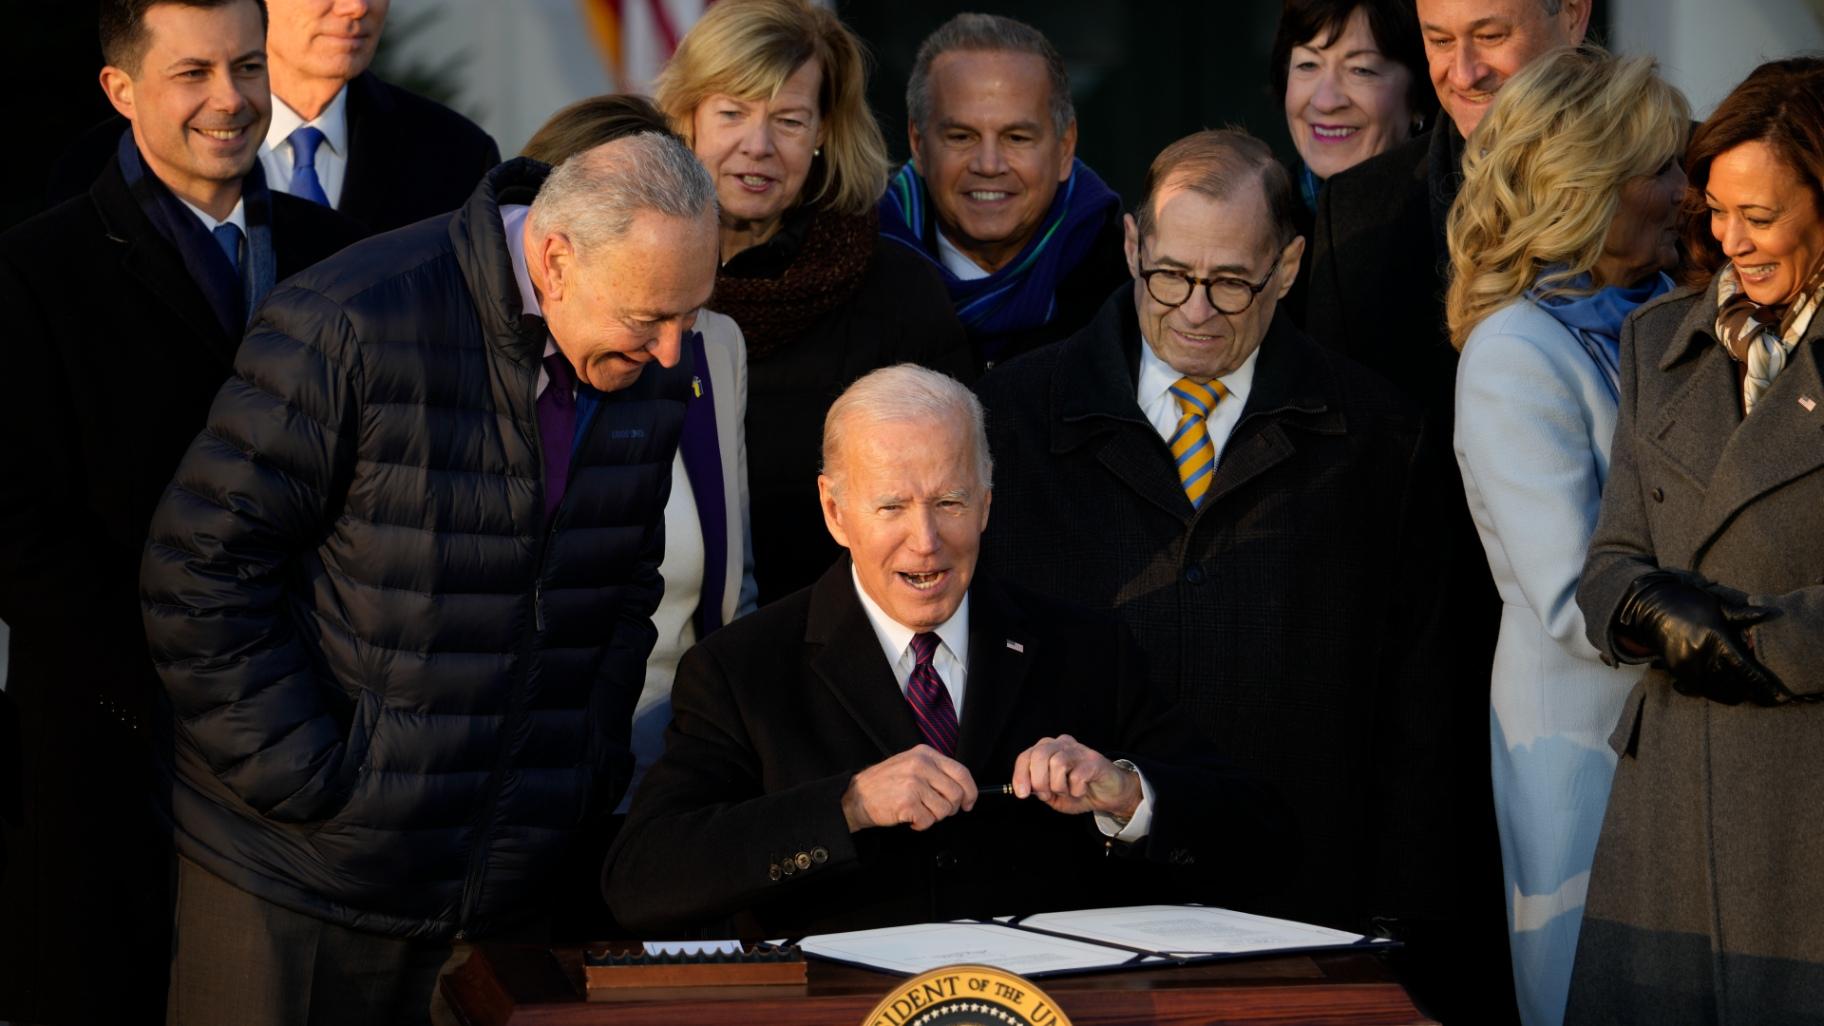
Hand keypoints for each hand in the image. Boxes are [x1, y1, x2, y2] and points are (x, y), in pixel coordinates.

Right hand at [841, 745, 977, 832]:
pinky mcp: (907, 802)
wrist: (857, 796)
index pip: (961, 772)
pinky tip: (909, 818)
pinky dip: (920, 825)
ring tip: (918, 811)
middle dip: (950, 808)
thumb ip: (936, 771)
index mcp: (925, 754)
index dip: (970, 791)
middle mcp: (921, 765)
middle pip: (956, 794)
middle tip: (935, 810)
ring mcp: (914, 783)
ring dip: (933, 817)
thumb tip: (963, 790)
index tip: (968, 802)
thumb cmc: (885, 783)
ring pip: (944, 810)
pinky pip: (928, 821)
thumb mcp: (911, 764)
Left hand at [1011, 735, 1140, 818]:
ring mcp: (1079, 750)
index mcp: (1048, 749)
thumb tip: (1025, 789)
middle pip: (1040, 755)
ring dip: (1059, 786)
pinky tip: (1081, 790)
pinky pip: (1077, 775)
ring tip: (1067, 791)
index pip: (1026, 756)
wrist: (1109, 794)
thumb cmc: (1078, 791)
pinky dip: (1076, 790)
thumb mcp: (1053, 795)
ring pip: (1057, 763)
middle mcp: (1062, 744)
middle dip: (1039, 781)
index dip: (1020, 775)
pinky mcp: (1094, 760)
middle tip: (1047, 795)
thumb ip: (1038, 791)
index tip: (1022, 794)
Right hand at [1618, 570, 1787, 705]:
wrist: (1652, 608)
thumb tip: (1769, 613)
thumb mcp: (1717, 606)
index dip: (1764, 686)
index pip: (1746, 669)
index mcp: (1717, 639)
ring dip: (1732, 694)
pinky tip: (1716, 684)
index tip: (1779, 697)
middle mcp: (1702, 655)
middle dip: (1750, 693)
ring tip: (1741, 690)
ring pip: (1717, 692)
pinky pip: (1699, 690)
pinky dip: (1711, 691)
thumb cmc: (1690, 604)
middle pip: (1734, 686)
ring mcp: (1687, 666)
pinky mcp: (1677, 672)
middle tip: (1761, 693)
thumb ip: (1742, 616)